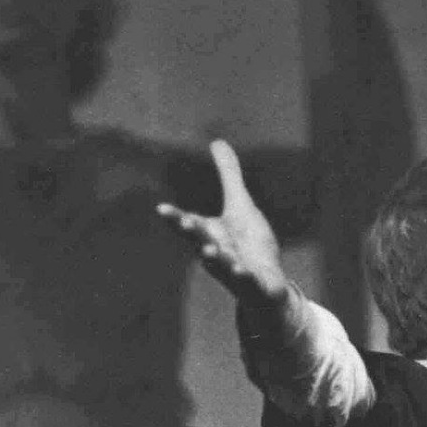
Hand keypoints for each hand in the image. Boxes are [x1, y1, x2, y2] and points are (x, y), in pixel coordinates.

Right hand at [158, 140, 289, 306]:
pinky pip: (246, 281)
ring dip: (215, 257)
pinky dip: (243, 277)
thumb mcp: (239, 204)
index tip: (161, 208)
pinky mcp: (252, 284)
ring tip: (209, 250)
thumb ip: (228, 175)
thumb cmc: (248, 243)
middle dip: (193, 231)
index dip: (175, 217)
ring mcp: (233, 270)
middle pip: (200, 240)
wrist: (265, 283)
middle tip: (185, 221)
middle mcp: (217, 252)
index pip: (189, 223)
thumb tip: (217, 141)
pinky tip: (242, 271)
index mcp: (210, 233)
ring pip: (221, 264)